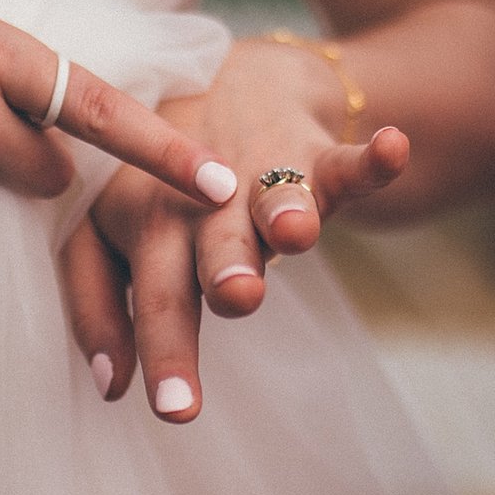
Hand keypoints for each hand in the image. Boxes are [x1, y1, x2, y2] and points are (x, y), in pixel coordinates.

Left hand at [59, 36, 405, 420]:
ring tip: (296, 231)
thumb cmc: (163, 189)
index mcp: (138, 225)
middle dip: (220, 280)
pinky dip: (370, 159)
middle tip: (233, 301)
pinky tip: (392, 148)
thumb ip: (101, 306)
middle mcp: (193, 203)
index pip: (139, 292)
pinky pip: (342, 163)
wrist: (228, 88)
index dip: (145, 345)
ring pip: (268, 201)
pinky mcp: (311, 154)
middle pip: (201, 253)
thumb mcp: (115, 238)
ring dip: (284, 213)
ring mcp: (256, 176)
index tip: (161, 407)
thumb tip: (109, 388)